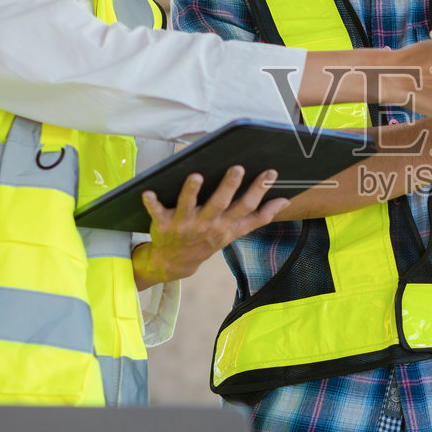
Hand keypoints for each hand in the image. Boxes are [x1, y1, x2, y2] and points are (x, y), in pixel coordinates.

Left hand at [131, 167, 287, 287]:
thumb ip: (259, 217)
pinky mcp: (163, 224)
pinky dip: (151, 203)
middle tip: (237, 168)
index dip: (259, 190)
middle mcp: (207, 224)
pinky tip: (147, 192)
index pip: (246, 207)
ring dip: (191, 192)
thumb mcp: (235, 233)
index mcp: (226, 226)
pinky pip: (156, 212)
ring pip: (189, 206)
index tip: (270, 172)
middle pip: (219, 204)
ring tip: (196, 176)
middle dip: (229, 186)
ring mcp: (184, 225)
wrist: (175, 263)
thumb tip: (284, 201)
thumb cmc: (208, 241)